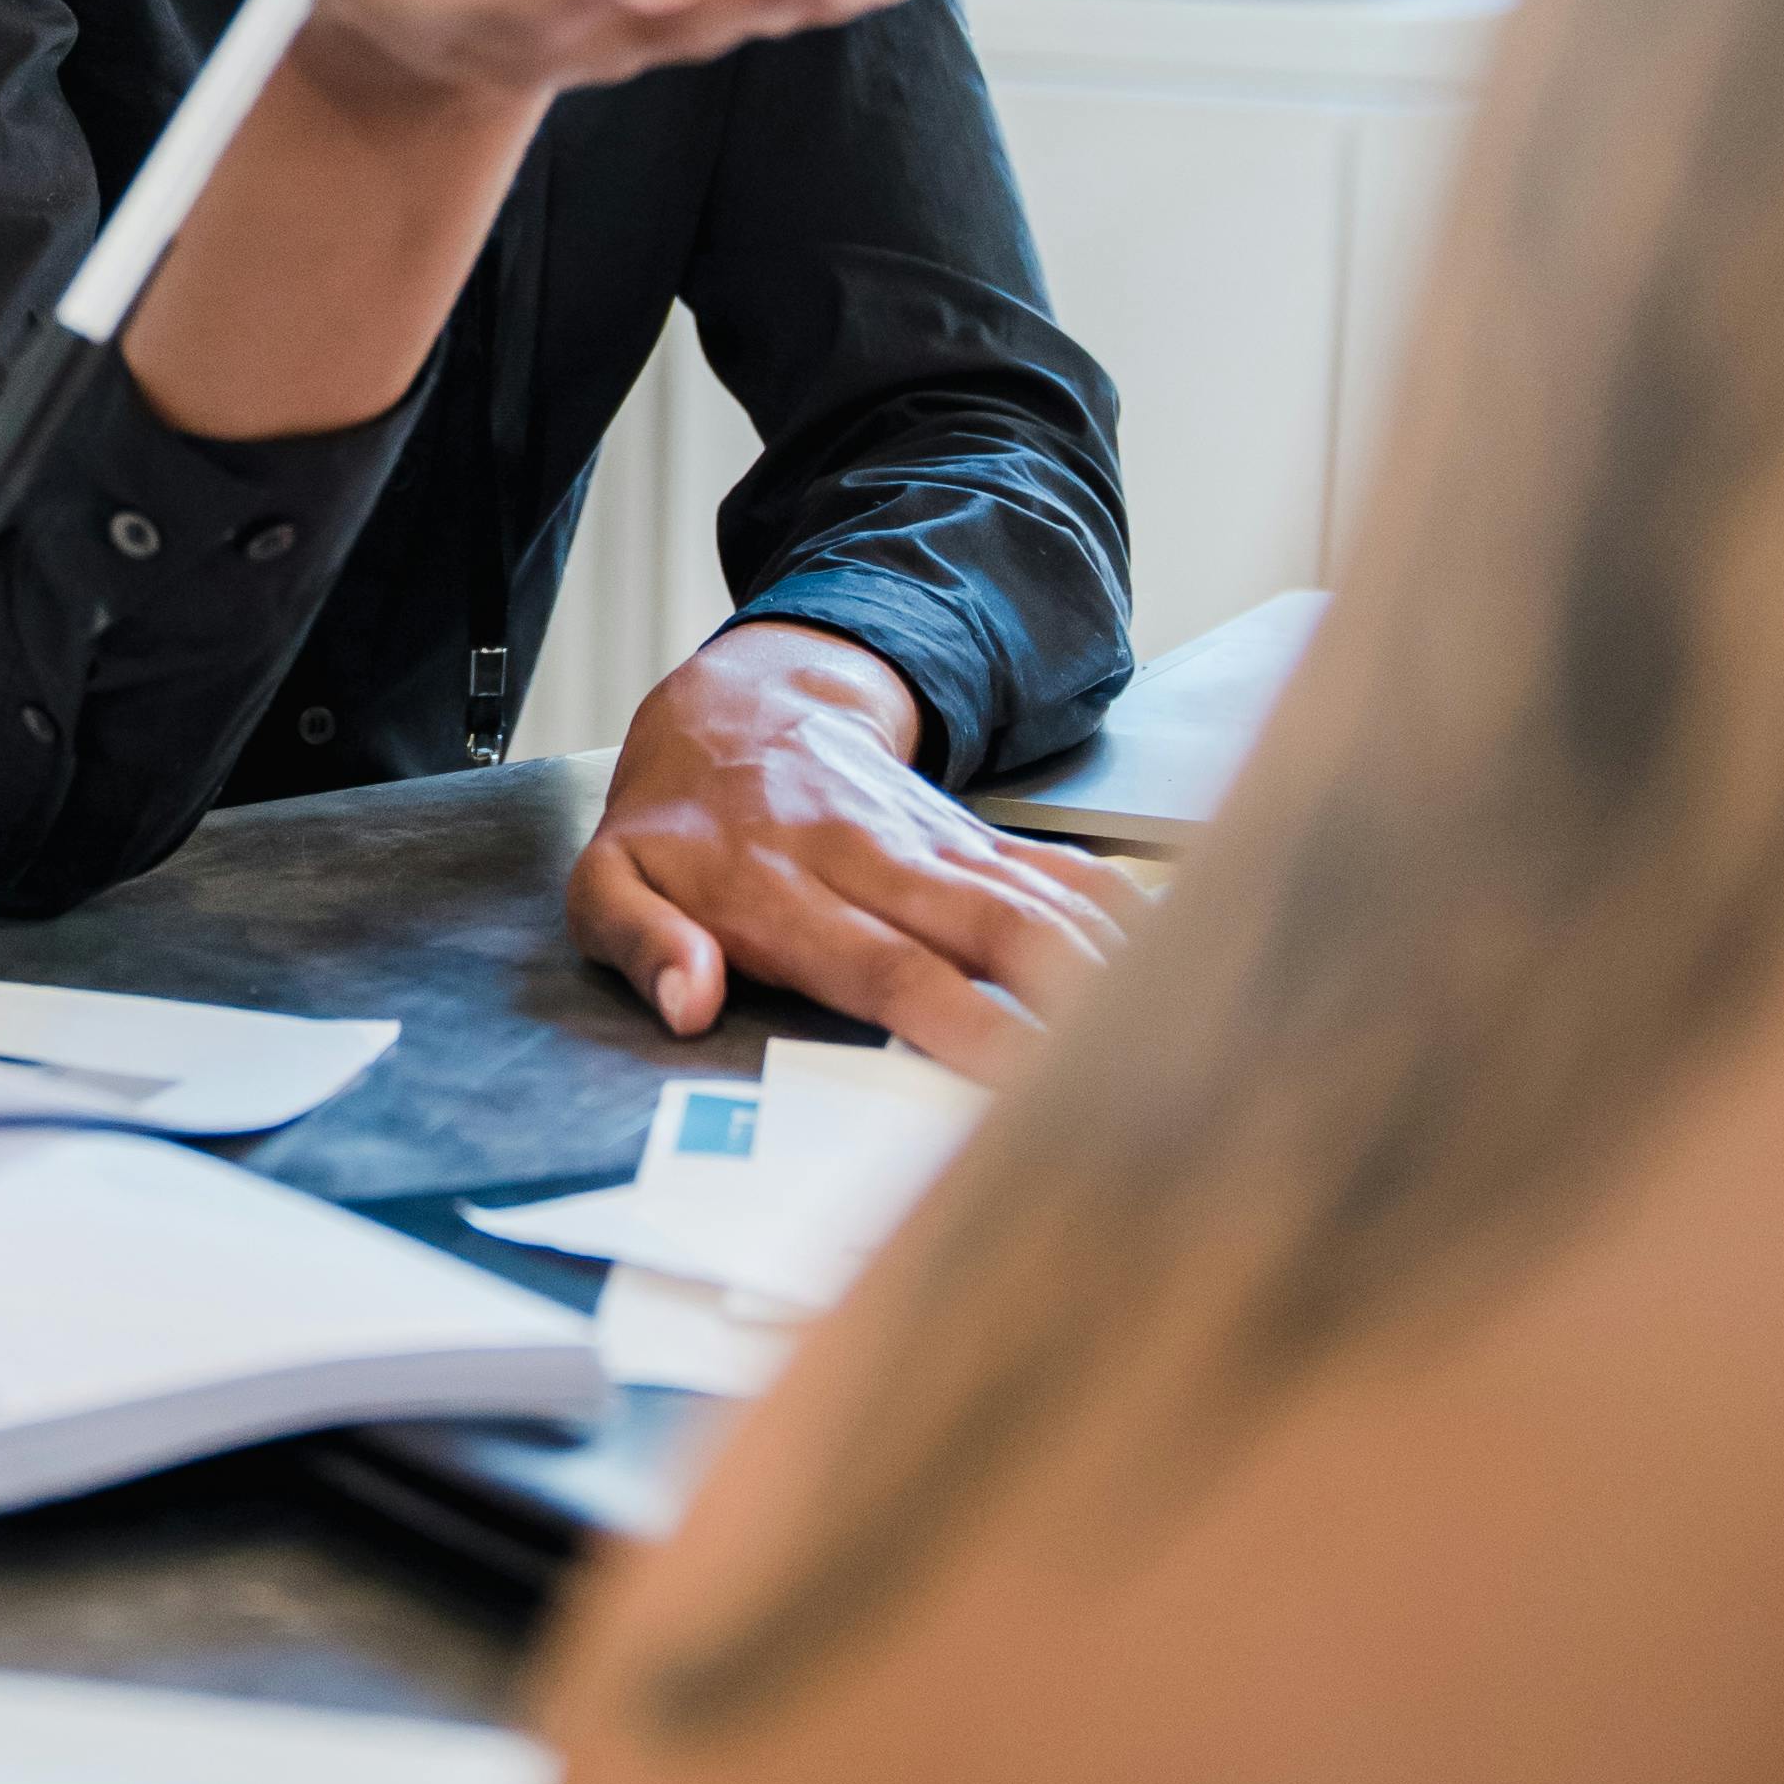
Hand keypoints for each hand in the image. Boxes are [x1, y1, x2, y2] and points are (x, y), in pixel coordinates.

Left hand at [568, 622, 1135, 1078]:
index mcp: (782, 890)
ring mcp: (933, 842)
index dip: (957, 1020)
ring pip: (1035, 897)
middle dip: (1063, 995)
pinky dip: (1118, 906)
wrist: (741, 702)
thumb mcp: (605, 878)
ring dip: (1107, 958)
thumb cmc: (674, 820)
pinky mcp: (971, 834)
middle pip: (988, 928)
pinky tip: (1177, 948)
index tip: (1016, 1081)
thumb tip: (688, 1003)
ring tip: (1177, 1026)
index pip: (884, 965)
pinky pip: (1055, 869)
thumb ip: (638, 941)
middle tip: (1129, 1068)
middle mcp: (872, 861)